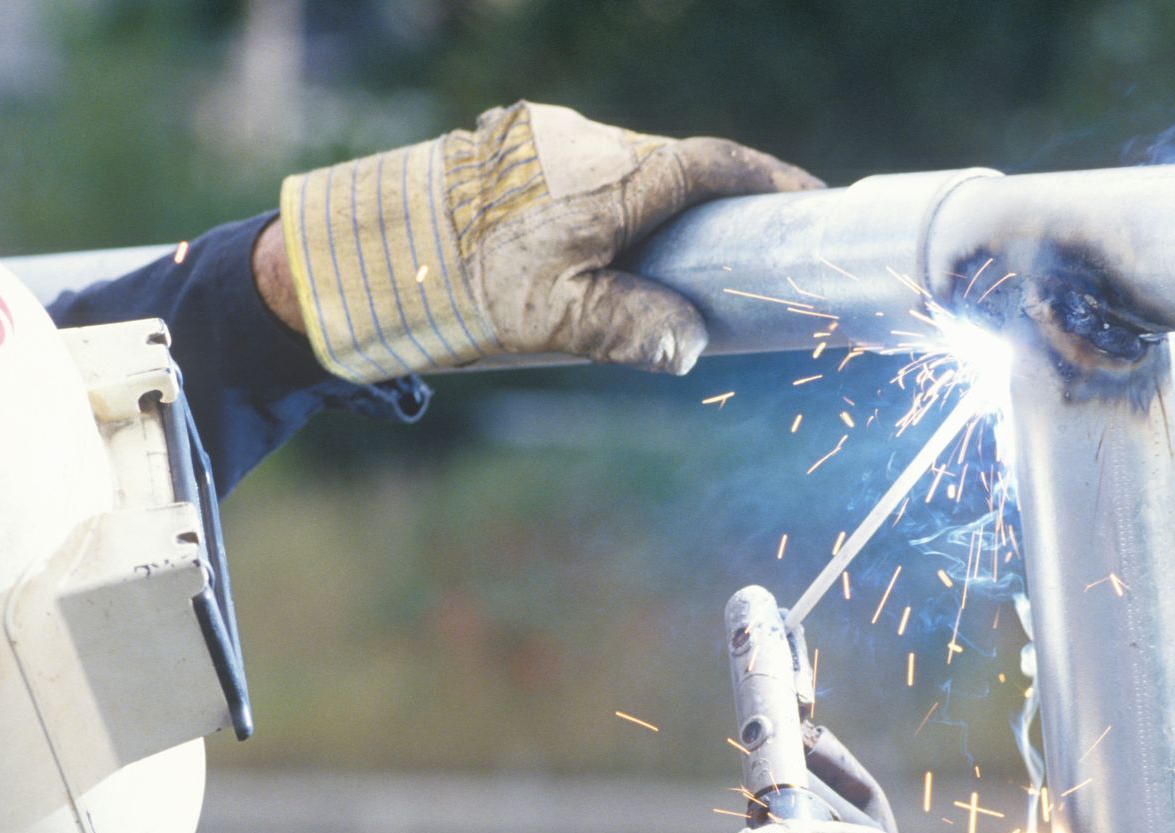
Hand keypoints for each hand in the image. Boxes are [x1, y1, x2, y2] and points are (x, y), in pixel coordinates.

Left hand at [277, 101, 818, 381]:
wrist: (364, 252)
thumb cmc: (463, 284)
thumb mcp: (560, 320)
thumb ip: (633, 331)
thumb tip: (694, 349)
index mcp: (615, 175)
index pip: (716, 165)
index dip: (771, 184)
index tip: (810, 205)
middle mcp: (583, 141)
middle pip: (670, 165)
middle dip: (709, 205)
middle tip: (734, 254)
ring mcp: (538, 140)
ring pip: (618, 170)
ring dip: (644, 210)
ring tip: (649, 268)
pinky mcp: (501, 151)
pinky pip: (574, 174)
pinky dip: (597, 207)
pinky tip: (581, 254)